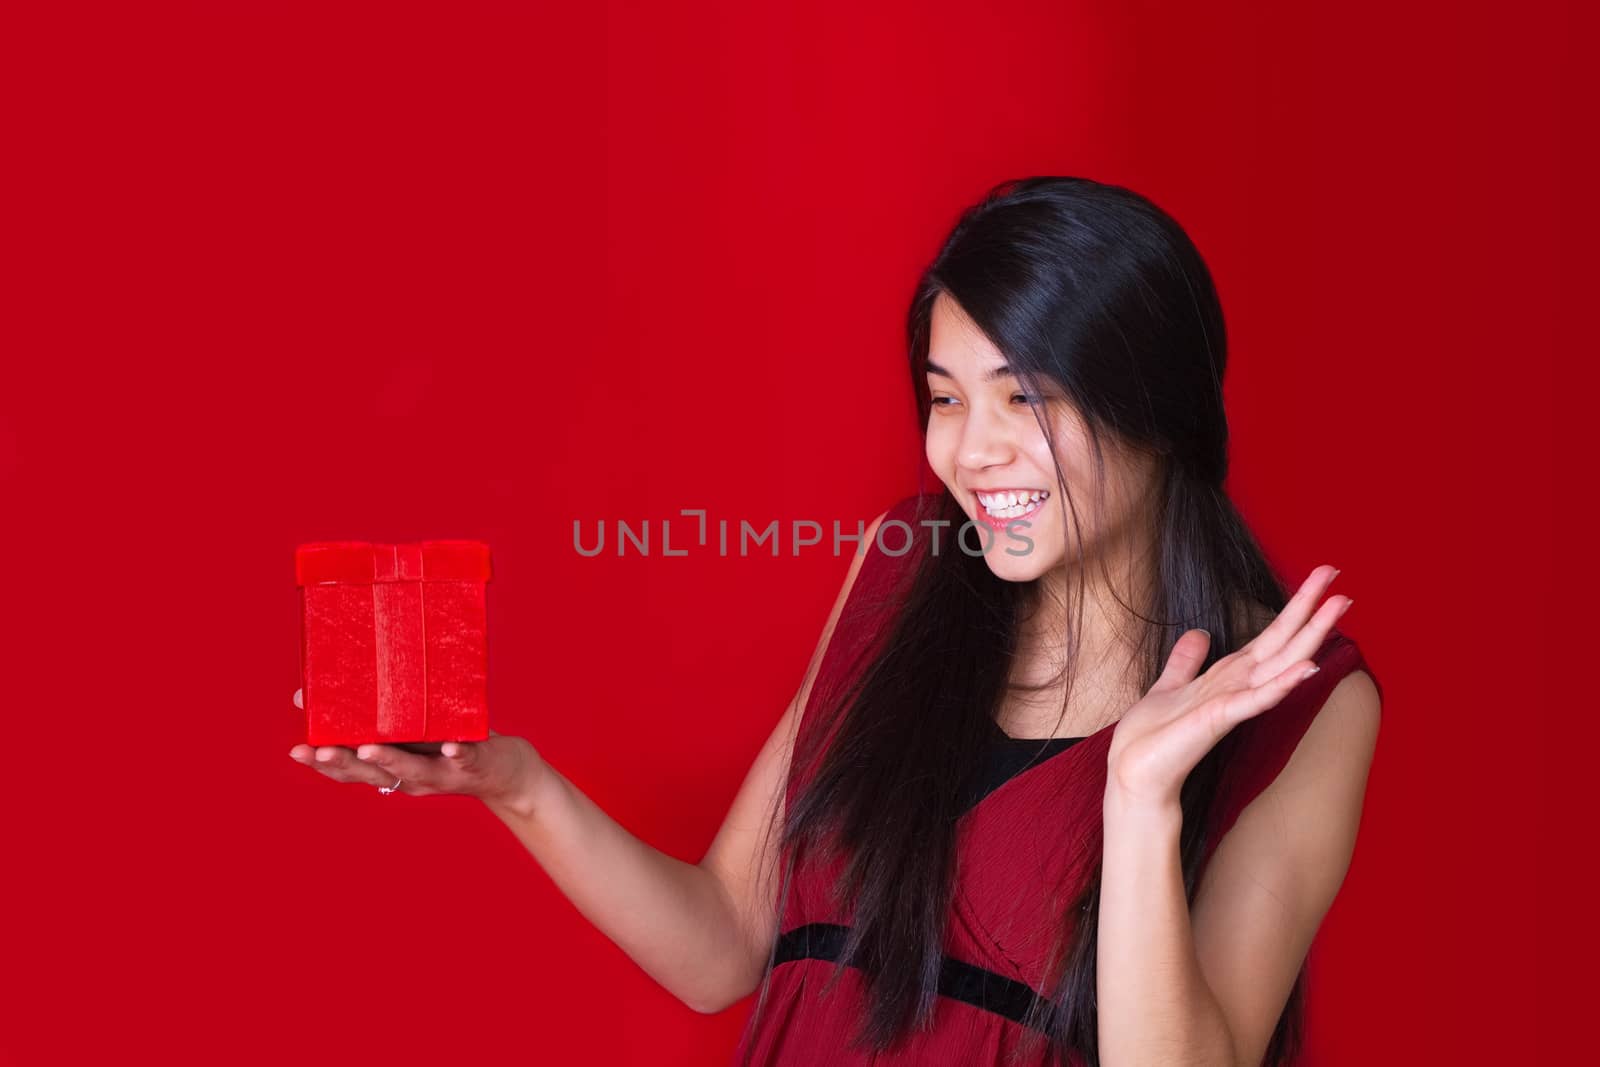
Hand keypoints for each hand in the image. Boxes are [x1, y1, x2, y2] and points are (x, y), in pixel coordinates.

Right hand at [288, 688, 546, 813]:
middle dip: (344, 763)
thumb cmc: (448, 744)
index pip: (352, 770)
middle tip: (318, 751)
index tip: (297, 751)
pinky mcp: (475, 763)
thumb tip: (333, 686)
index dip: (324, 764)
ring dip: (389, 759)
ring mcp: (442, 772)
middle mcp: (412, 777)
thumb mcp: (410, 732)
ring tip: (368, 747)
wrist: (503, 770)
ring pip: (412, 769)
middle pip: (373, 773)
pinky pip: (464, 757)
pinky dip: (455, 753)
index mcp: (392, 767)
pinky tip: (449, 747)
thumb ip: (375, 717)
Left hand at [1104, 565, 1353, 808]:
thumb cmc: (1153, 738)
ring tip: (1339, 605)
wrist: (1135, 774)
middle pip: (1282, 641)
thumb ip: (1187, 661)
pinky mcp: (1219, 719)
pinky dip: (1282, 683)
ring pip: (1280, 662)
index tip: (1321, 577)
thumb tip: (1201, 633)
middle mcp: (1237, 686)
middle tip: (1337, 575)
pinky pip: (1255, 699)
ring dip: (1310, 635)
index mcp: (1227, 676)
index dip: (1294, 607)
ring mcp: (1232, 702)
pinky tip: (1308, 668)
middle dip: (1310, 608)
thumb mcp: (1169, 685)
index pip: (1269, 635)